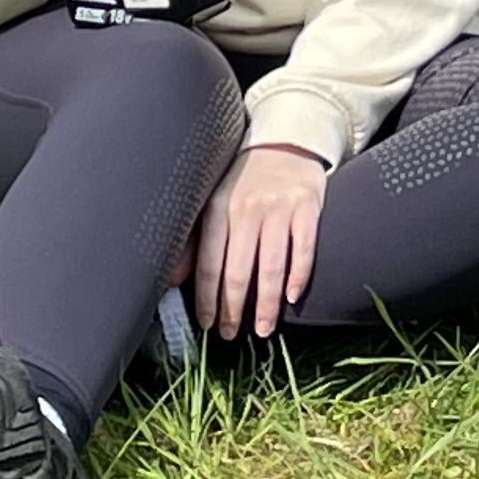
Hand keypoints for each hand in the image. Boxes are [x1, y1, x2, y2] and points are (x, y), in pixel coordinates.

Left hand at [192, 141, 328, 338]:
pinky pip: (304, 248)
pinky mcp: (308, 206)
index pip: (209, 264)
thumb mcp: (210, 200)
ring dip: (267, 304)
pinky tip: (292, 297)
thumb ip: (193, 240)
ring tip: (263, 330)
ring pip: (272, 266)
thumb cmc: (244, 179)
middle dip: (234, 310)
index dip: (207, 299)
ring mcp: (280, 208)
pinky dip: (299, 276)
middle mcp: (247, 209)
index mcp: (218, 208)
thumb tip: (170, 280)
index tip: (207, 325)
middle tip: (231, 336)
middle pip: (240, 270)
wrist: (285, 142)